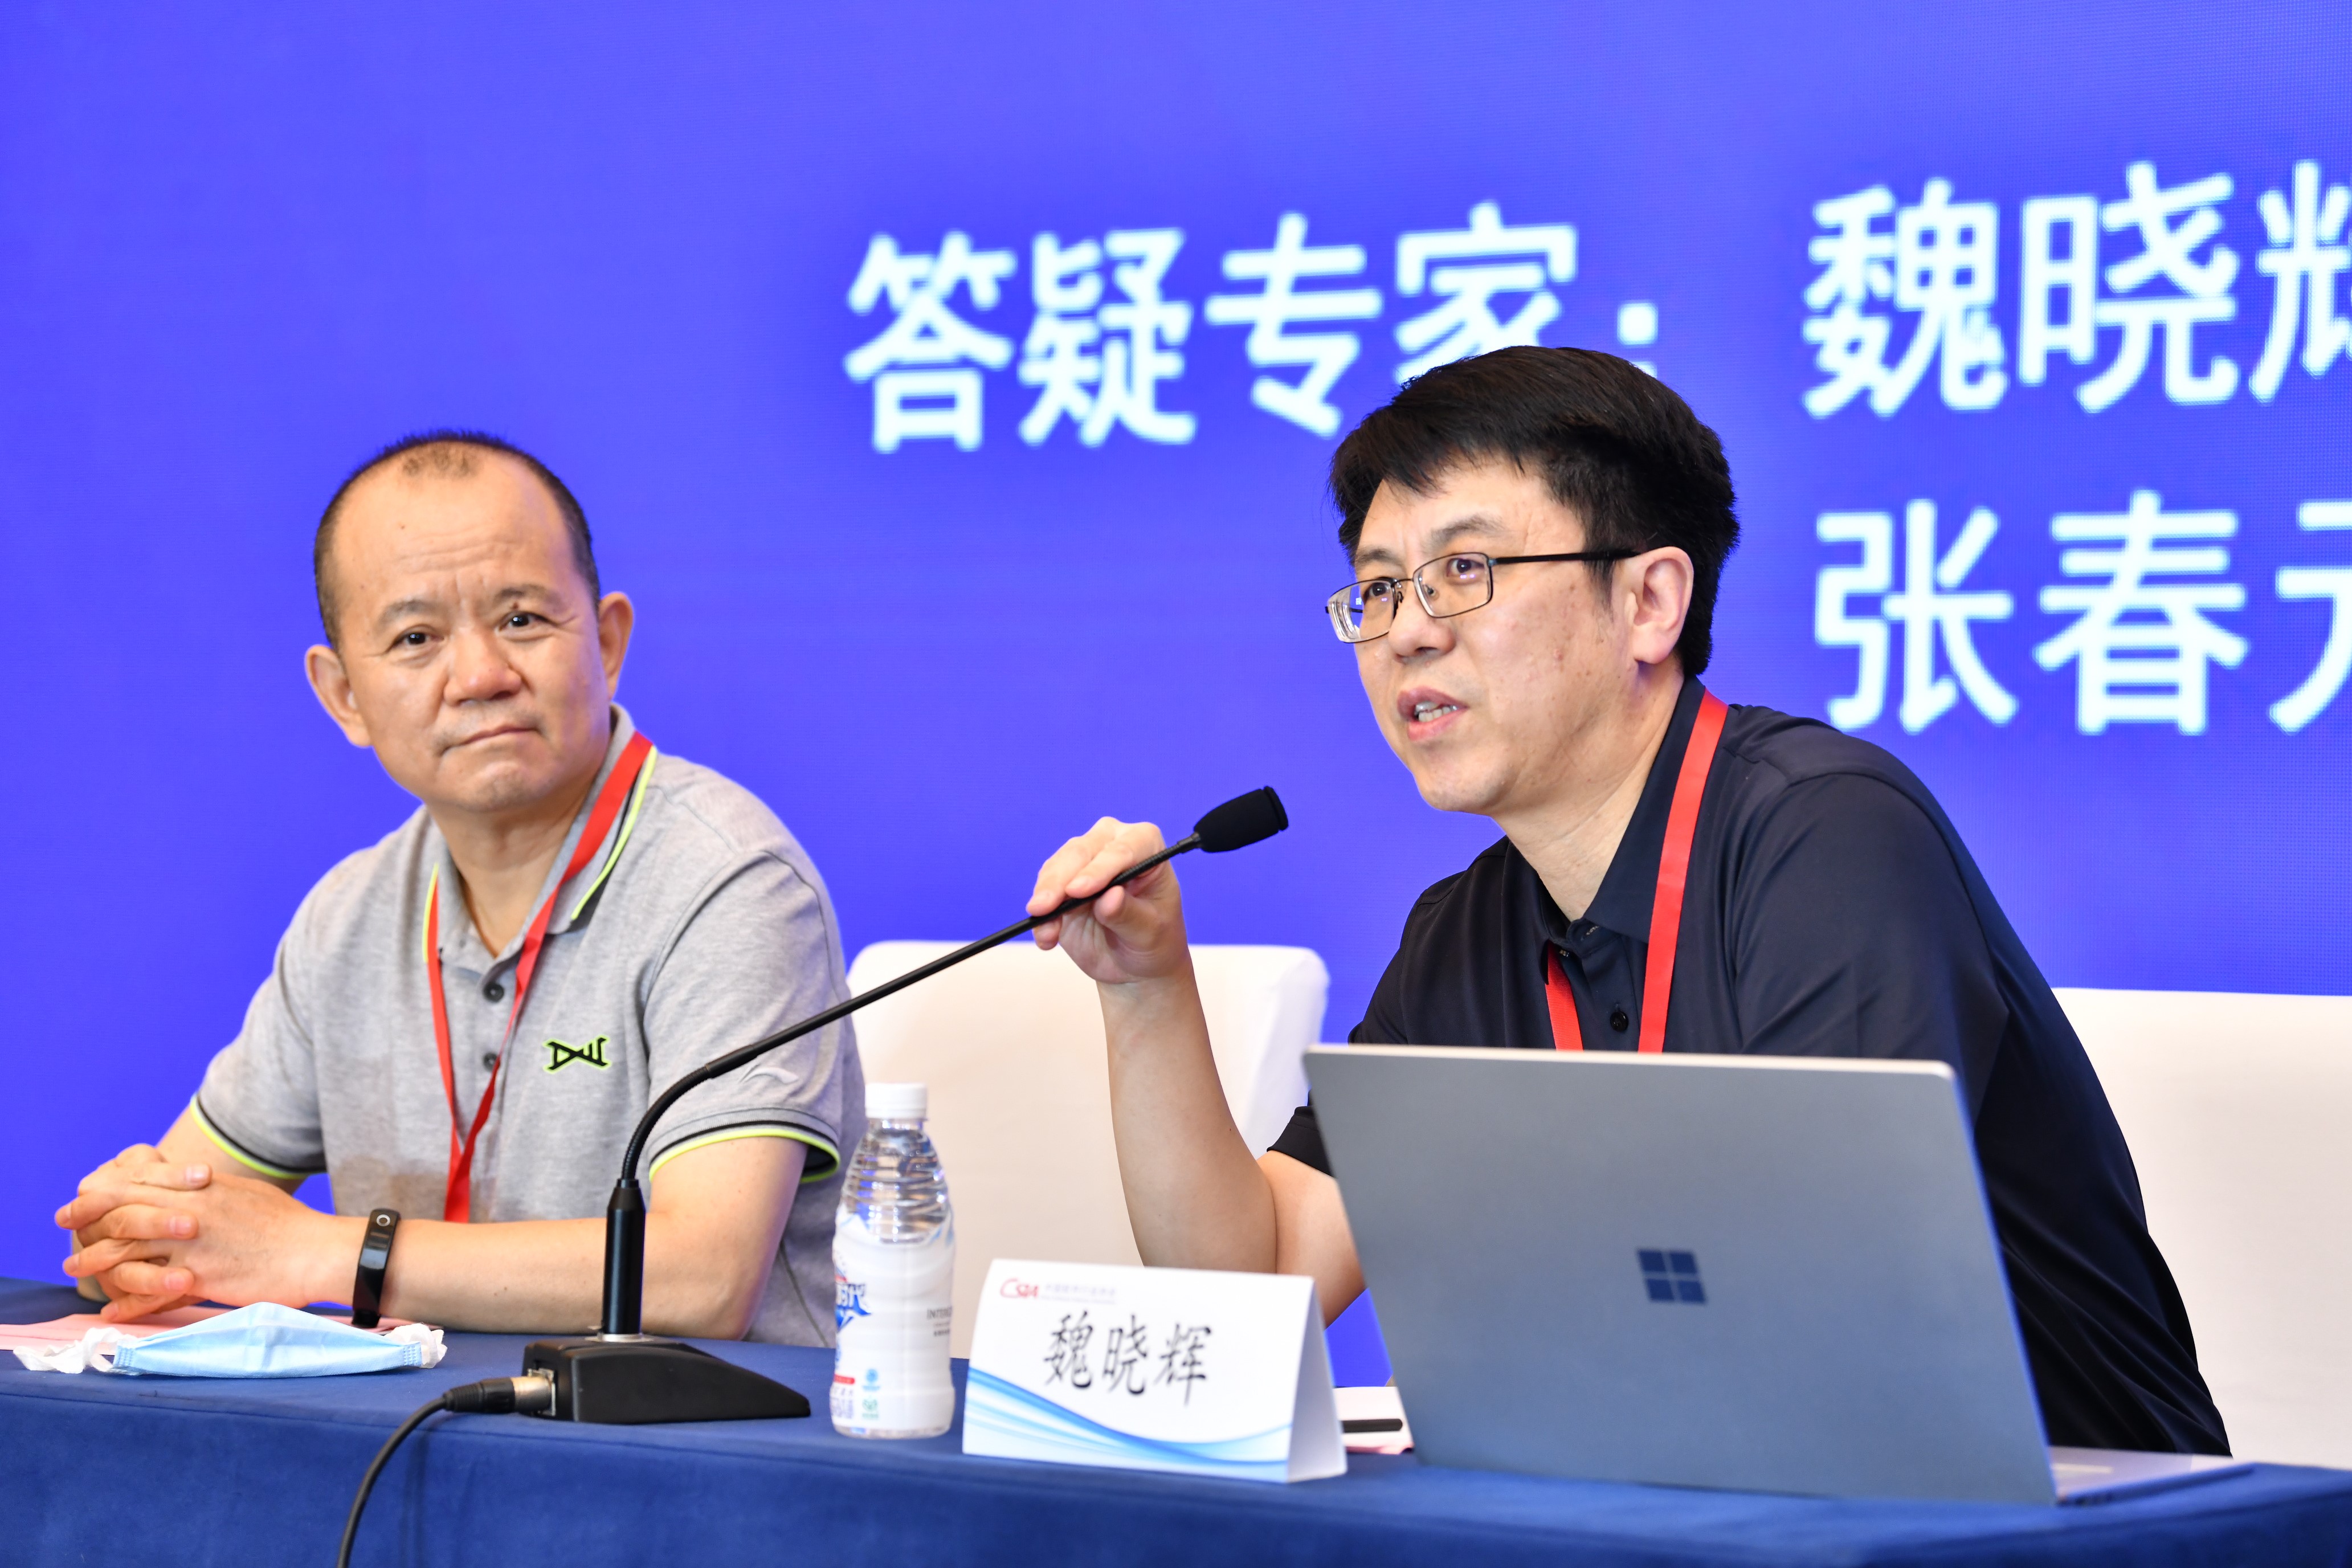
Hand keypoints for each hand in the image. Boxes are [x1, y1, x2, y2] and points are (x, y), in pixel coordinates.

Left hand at [60, 1165, 346, 1319]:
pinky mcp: (200, 1277)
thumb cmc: (286, 1224)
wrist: (315, 1251)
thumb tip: (191, 1183)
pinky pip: (149, 1292)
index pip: (137, 1183)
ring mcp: (192, 1245)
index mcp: (201, 1188)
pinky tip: (110, 1309)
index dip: (102, 1190)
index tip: (82, 1198)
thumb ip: (209, 1189)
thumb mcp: (243, 1193)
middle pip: (121, 1214)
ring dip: (94, 1263)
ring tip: (76, 1270)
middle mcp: (189, 1212)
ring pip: (125, 1253)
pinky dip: (125, 1303)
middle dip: (85, 1223)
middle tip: (66, 1231)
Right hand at [1028, 817, 1192, 985]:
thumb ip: (1129, 914)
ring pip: (1057, 867)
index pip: (1122, 849)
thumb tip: (1110, 897)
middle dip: (1059, 881)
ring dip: (1046, 898)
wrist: (1135, 959)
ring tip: (1048, 933)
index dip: (1099, 869)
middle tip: (1044, 908)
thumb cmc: (1154, 939)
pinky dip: (1042, 916)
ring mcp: (1085, 861)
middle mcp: (1112, 843)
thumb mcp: (1150, 932)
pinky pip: (1045, 890)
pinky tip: (1047, 938)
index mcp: (1145, 844)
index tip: (1078, 891)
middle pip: (1081, 852)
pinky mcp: (1062, 882)